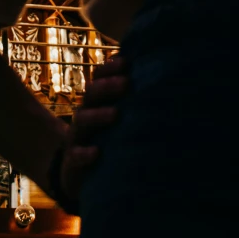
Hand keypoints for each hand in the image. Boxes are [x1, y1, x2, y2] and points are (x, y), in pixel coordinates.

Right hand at [59, 56, 127, 213]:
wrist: (81, 175)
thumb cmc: (108, 141)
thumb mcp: (118, 120)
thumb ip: (133, 103)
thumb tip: (165, 80)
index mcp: (96, 102)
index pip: (98, 78)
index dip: (109, 69)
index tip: (127, 62)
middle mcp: (85, 115)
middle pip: (91, 94)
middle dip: (107, 87)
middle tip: (126, 83)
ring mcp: (77, 137)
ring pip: (82, 120)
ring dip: (98, 115)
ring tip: (116, 114)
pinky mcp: (73, 161)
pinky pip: (75, 155)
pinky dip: (84, 153)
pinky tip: (96, 152)